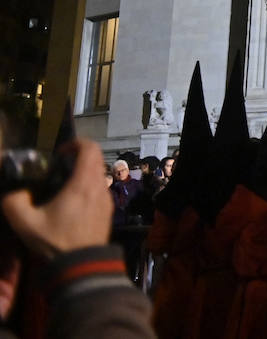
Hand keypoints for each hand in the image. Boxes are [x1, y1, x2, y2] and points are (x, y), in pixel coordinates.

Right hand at [1, 139, 112, 259]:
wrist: (82, 266)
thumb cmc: (55, 242)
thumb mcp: (25, 223)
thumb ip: (14, 202)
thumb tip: (17, 191)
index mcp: (83, 184)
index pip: (90, 149)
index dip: (75, 144)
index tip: (59, 153)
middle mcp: (99, 187)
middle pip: (96, 159)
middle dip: (78, 157)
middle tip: (58, 167)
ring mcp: (106, 199)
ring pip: (99, 174)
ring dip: (83, 173)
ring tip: (62, 186)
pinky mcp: (108, 211)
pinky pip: (100, 189)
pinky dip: (88, 186)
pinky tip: (71, 203)